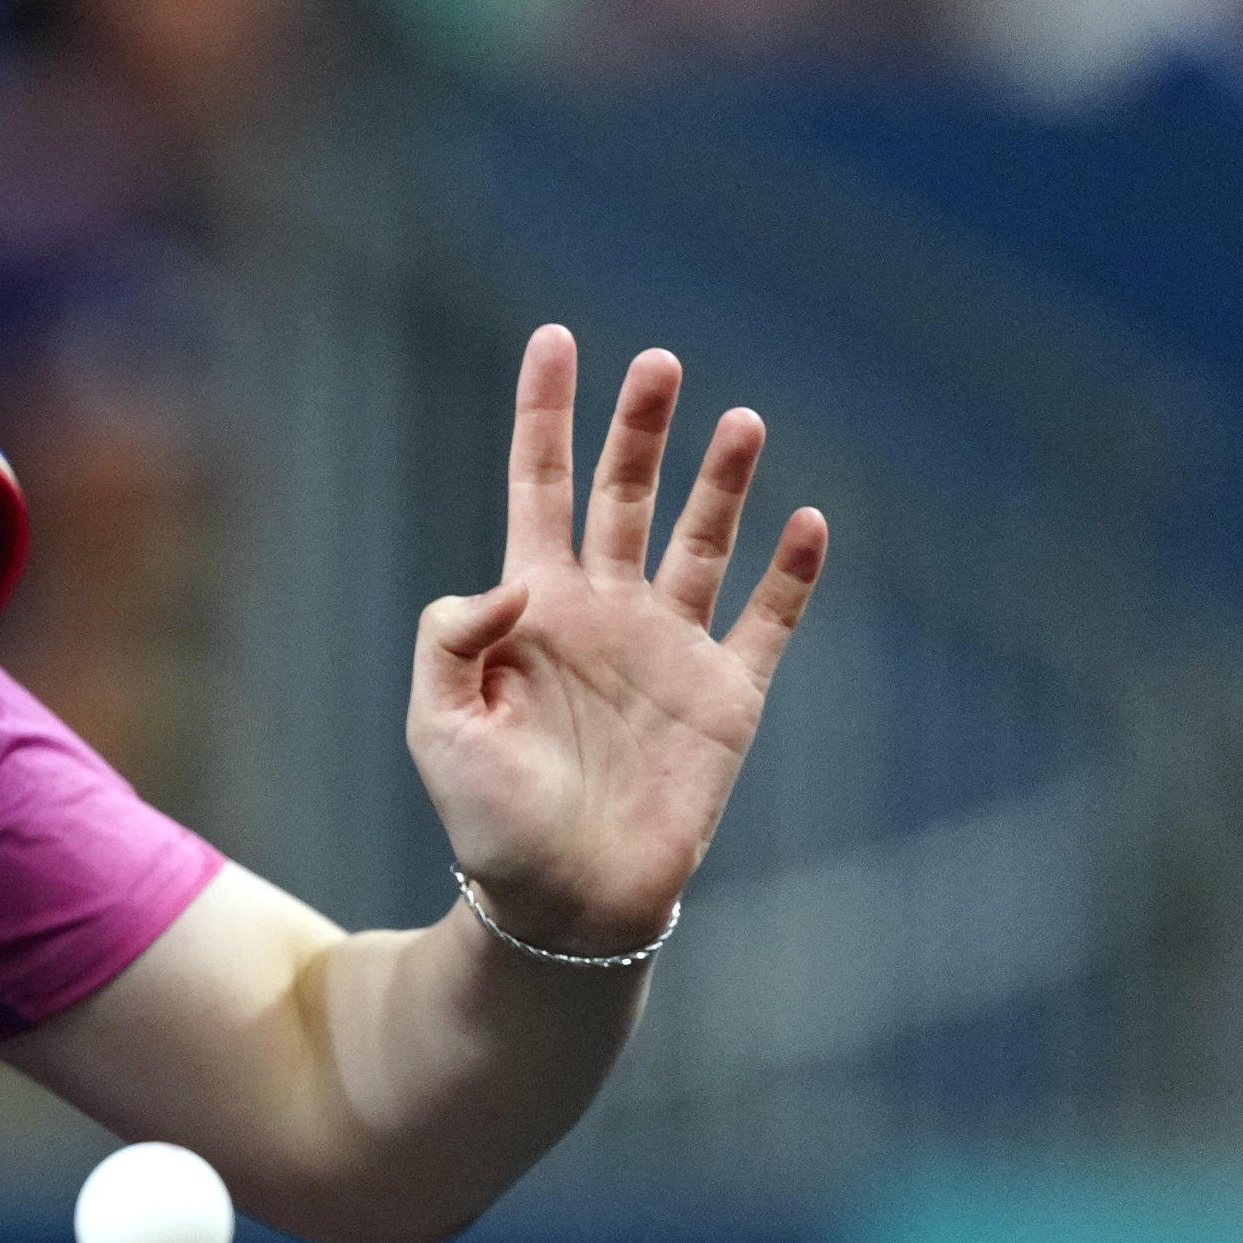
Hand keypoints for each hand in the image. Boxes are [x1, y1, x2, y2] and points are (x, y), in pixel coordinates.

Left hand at [408, 326, 827, 953]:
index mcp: (530, 611)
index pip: (538, 487)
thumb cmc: (487, 821)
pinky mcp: (727, 697)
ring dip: (722, 481)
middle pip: (626, 496)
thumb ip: (452, 636)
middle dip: (641, 429)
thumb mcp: (435, 725)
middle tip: (660, 363)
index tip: (557, 338)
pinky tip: (806, 522)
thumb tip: (514, 579)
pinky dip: (790, 574)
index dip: (546, 415)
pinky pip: (767, 621)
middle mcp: (605, 614)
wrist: (562, 904)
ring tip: (740, 419)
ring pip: (703, 542)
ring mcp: (669, 650)